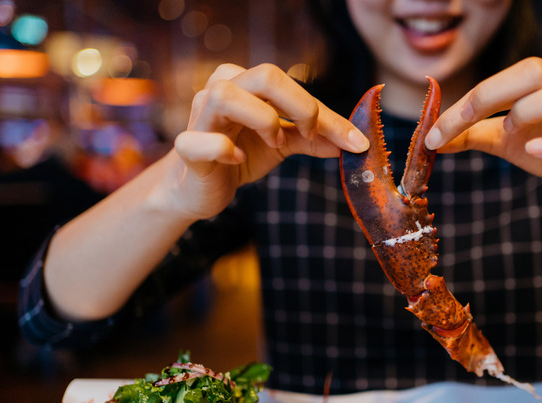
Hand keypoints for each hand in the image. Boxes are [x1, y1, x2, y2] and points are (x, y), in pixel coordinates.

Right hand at [167, 63, 368, 219]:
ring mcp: (200, 116)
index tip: (354, 141)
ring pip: (226, 95)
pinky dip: (223, 149)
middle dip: (300, 107)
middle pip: (265, 75)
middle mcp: (221, 89)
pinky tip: (236, 160)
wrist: (200, 188)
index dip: (326, 114)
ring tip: (273, 143)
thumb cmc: (239, 154)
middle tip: (309, 135)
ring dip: (262, 120)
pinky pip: (200, 140)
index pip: (292, 85)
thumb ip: (313, 139)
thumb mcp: (282, 144)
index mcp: (246, 83)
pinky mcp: (187, 148)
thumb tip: (353, 142)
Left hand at [425, 57, 541, 208]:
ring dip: (529, 110)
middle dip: (490, 94)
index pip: (504, 78)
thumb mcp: (504, 139)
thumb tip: (431, 139)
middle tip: (462, 122)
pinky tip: (533, 149)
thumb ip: (472, 134)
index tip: (435, 130)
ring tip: (512, 130)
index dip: (467, 101)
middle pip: (535, 70)